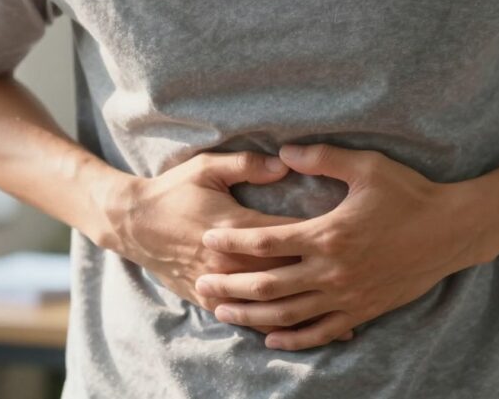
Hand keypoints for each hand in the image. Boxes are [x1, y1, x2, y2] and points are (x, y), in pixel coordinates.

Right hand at [110, 150, 354, 338]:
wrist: (133, 225)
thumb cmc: (173, 191)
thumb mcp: (206, 168)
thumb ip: (246, 165)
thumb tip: (285, 164)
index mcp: (234, 227)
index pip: (286, 236)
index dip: (320, 240)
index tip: (355, 238)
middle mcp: (229, 261)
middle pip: (285, 275)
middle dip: (323, 280)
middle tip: (365, 281)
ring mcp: (219, 284)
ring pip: (270, 306)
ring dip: (308, 313)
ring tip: (349, 321)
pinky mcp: (209, 299)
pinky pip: (249, 320)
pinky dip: (279, 329)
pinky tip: (305, 335)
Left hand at [194, 144, 489, 350]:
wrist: (452, 231)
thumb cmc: (409, 194)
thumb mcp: (367, 167)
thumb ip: (322, 158)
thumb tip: (283, 152)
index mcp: (328, 233)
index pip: (268, 241)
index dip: (234, 241)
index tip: (209, 238)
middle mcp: (332, 270)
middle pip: (269, 284)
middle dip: (231, 284)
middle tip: (202, 282)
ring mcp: (347, 295)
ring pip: (288, 313)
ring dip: (252, 314)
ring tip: (223, 311)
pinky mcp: (362, 310)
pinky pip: (321, 331)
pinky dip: (293, 339)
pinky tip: (271, 340)